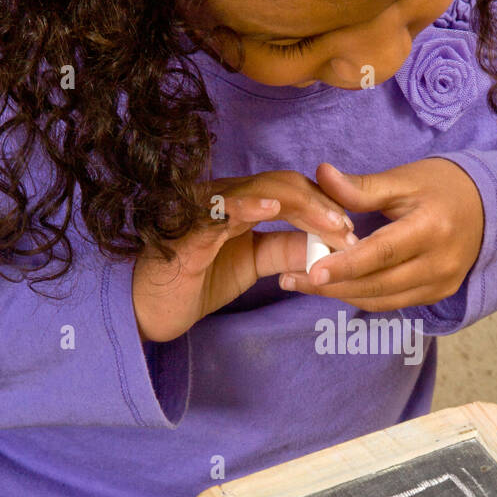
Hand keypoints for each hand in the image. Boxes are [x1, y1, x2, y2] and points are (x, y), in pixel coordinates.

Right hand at [132, 170, 356, 341]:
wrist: (145, 312)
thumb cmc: (192, 282)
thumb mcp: (250, 265)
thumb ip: (284, 250)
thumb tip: (325, 246)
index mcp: (237, 203)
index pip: (290, 190)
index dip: (324, 205)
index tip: (352, 230)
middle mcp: (221, 197)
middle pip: (282, 185)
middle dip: (322, 206)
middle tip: (350, 232)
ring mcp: (201, 210)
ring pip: (259, 191)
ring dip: (301, 206)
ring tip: (331, 224)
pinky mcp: (184, 231)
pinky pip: (218, 212)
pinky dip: (246, 205)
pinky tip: (272, 208)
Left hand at [277, 159, 484, 310]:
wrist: (487, 206)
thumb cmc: (442, 186)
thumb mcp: (404, 179)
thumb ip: (361, 186)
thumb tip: (321, 174)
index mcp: (431, 228)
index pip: (382, 252)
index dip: (345, 264)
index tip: (310, 269)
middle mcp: (439, 263)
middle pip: (378, 284)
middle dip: (331, 285)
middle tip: (291, 279)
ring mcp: (441, 284)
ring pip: (382, 299)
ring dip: (341, 294)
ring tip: (303, 282)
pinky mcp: (437, 294)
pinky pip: (392, 303)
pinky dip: (362, 295)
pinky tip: (335, 285)